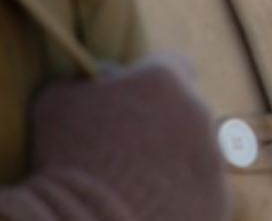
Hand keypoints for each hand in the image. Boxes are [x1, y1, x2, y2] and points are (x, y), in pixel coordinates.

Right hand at [0, 56, 231, 220]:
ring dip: (173, 164)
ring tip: (134, 189)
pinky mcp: (218, 198)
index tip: (132, 101)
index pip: (173, 65)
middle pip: (185, 111)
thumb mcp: (54, 103)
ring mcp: (213, 157)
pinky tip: (149, 211)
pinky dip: (180, 200)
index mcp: (164, 80)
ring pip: (197, 152)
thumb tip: (98, 76)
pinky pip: (201, 193)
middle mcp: (198, 112)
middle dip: (161, 127)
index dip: (151, 83)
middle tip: (126, 154)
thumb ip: (79, 80)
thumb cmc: (65, 158)